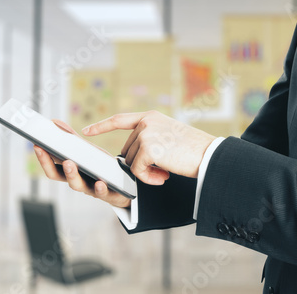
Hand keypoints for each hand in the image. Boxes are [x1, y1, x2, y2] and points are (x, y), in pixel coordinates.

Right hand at [33, 119, 130, 207]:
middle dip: (51, 165)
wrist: (125, 183)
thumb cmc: (101, 166)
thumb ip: (71, 139)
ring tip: (69, 163)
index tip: (37, 144)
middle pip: (60, 177)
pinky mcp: (109, 194)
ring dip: (72, 175)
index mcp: (72, 173)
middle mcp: (79, 182)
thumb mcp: (87, 151)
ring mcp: (92, 189)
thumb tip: (54, 122)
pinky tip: (100, 182)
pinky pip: (103, 193)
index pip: (52, 167)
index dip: (43, 158)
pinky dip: (100, 188)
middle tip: (46, 151)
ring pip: (79, 186)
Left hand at [82, 111, 215, 184]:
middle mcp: (146, 122)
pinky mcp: (148, 149)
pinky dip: (148, 179)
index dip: (102, 126)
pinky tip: (164, 177)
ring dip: (146, 173)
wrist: (209, 156)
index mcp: (151, 117)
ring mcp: (146, 134)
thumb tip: (130, 156)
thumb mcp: (169, 136)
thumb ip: (150, 138)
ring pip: (131, 162)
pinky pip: (136, 171)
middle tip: (163, 170)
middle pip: (127, 149)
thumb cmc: (193, 150)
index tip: (87, 131)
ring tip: (166, 173)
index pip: (120, 120)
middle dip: (140, 164)